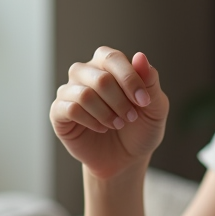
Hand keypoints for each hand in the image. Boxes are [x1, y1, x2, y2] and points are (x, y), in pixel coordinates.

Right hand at [51, 48, 168, 179]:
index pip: (112, 58)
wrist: (126, 159)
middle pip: (100, 78)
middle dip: (120, 102)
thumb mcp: (155, 107)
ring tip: (118, 124)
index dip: (130, 79)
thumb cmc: (140, 128)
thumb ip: (150, 81)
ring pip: (84, 94)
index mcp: (108, 64)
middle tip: (131, 117)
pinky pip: (71, 109)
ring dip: (106, 114)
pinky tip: (101, 128)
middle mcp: (85, 73)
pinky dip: (91, 121)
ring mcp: (69, 91)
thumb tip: (140, 57)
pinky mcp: (59, 112)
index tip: (144, 102)